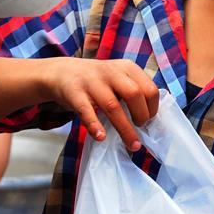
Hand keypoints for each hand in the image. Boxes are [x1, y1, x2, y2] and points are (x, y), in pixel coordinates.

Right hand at [44, 58, 158, 151]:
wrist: (61, 72)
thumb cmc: (97, 80)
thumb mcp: (118, 76)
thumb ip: (133, 90)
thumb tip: (150, 119)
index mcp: (126, 67)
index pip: (149, 88)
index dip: (153, 108)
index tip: (149, 120)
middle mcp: (110, 72)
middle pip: (134, 94)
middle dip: (142, 116)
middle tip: (140, 128)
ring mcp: (91, 81)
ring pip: (113, 106)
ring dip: (125, 129)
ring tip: (132, 145)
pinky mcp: (74, 93)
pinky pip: (86, 111)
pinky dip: (94, 125)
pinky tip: (101, 137)